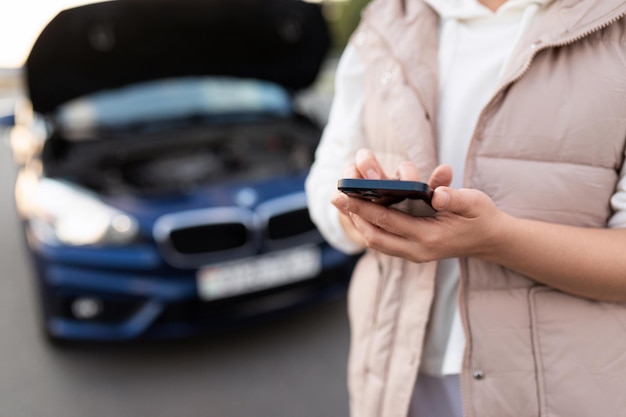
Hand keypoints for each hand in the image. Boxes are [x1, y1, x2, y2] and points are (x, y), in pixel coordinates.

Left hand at [332, 149, 506, 261]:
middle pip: (375, 237)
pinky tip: (361, 214)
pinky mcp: (413, 253)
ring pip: (377, 242)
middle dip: (354, 217)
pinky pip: (385, 242)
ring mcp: (414, 255)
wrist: (491, 240)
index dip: (364, 208)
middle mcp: (418, 251)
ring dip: (359, 223)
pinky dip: (370, 228)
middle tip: (336, 198)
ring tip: (343, 204)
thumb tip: (437, 192)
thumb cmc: (482, 217)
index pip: (388, 222)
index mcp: (429, 238)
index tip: (346, 195)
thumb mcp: (474, 202)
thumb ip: (455, 197)